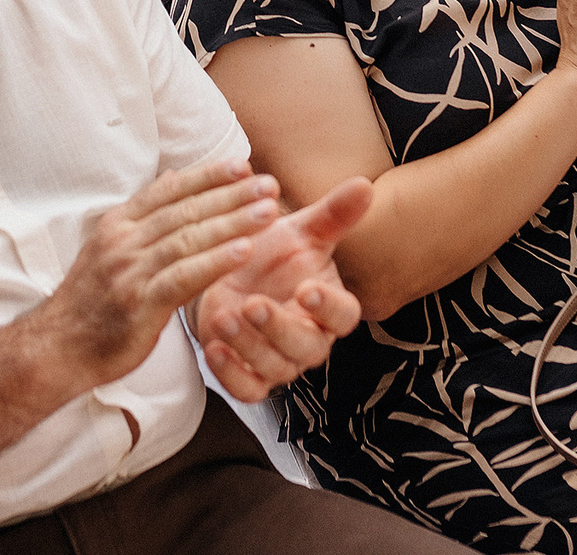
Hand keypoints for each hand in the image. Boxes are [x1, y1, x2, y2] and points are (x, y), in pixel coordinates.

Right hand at [29, 160, 284, 390]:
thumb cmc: (92, 302)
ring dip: (233, 222)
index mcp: (119, 224)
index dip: (208, 175)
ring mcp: (130, 271)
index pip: (170, 190)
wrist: (57, 348)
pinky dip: (216, 261)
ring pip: (189, 238)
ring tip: (268, 212)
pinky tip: (244, 251)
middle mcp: (123, 240)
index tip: (243, 164)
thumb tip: (175, 176)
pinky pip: (184, 276)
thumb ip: (146, 214)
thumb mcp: (111, 247)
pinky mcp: (140, 303)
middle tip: (268, 184)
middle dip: (231, 195)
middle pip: (186, 210)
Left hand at [190, 177, 372, 399]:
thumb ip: (332, 214)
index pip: (343, 315)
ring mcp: (279, 362)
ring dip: (249, 346)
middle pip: (308, 348)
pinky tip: (212, 348)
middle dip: (280, 328)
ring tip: (224, 315)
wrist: (229, 274)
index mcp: (327, 305)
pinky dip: (230, 375)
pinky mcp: (249, 377)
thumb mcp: (300, 230)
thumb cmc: (272, 253)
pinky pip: (247, 390)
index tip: (306, 288)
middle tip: (253, 304)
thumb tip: (364, 185)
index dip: (327, 305)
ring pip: (276, 369)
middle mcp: (309, 339)